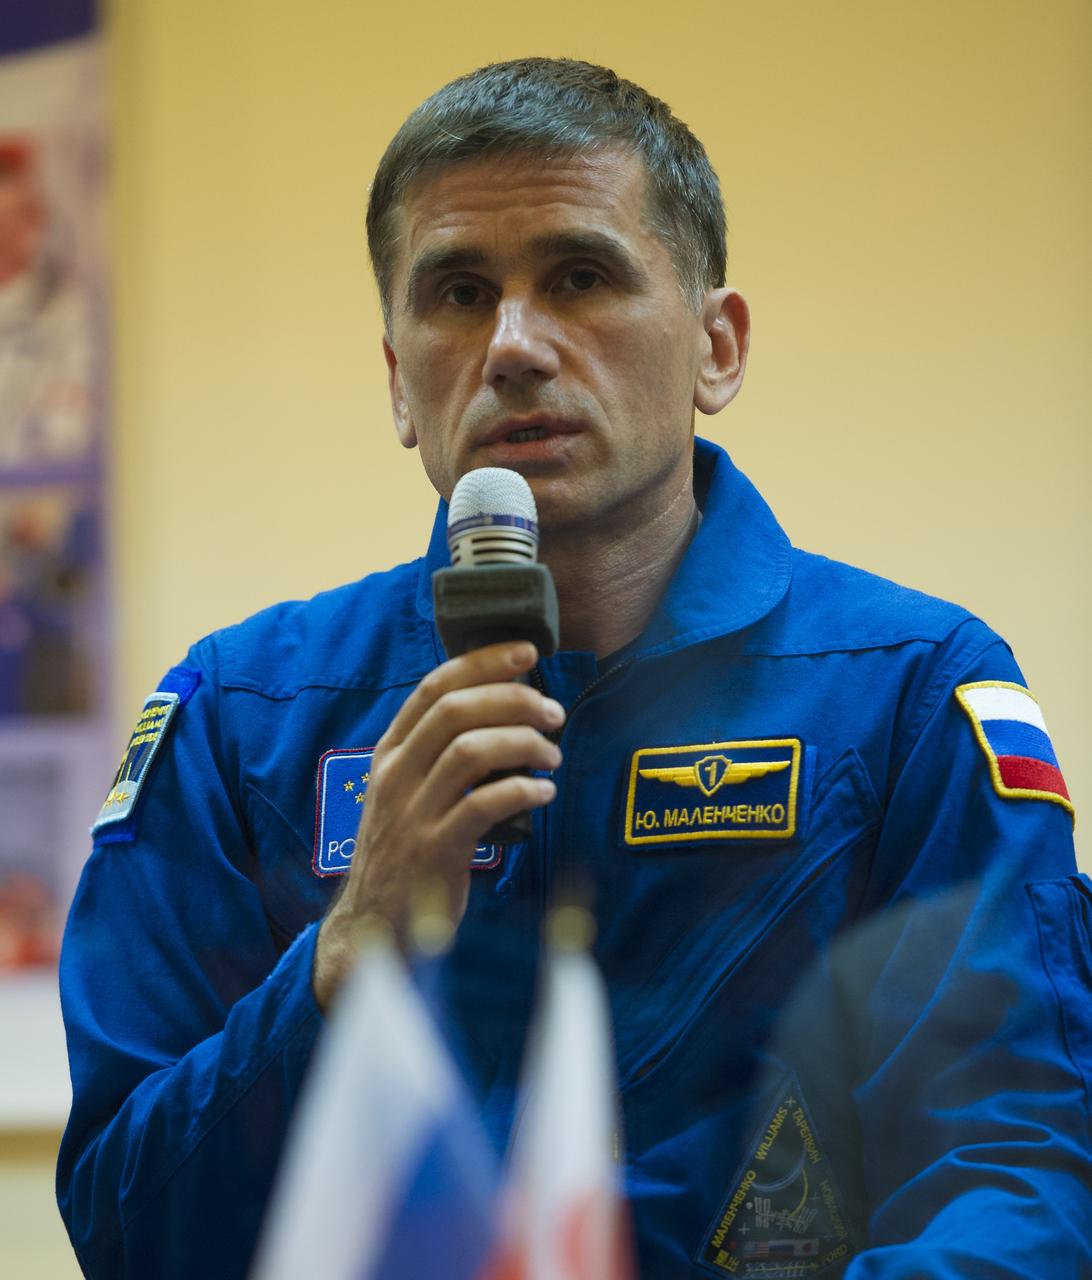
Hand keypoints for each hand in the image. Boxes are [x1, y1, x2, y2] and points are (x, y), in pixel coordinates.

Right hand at [312, 641, 563, 1009]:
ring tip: (552, 754)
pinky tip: (543, 793)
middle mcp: (395, 776)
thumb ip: (439, 753)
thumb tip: (504, 710)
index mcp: (389, 754)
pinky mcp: (434, 850)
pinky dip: (523, 791)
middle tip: (552, 712)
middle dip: (513, 700)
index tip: (526, 652)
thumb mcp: (406, 793)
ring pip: (472, 751)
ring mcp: (411, 813)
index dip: (483, 662)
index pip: (433, 687)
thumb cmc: (406, 851)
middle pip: (456, 710)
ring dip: (524, 744)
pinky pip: (485, 805)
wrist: (376, 924)